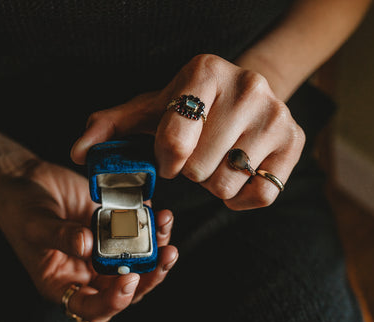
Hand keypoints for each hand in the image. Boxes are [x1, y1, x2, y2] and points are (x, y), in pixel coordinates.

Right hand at [0, 159, 177, 321]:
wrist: (24, 179)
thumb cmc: (19, 209)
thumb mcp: (35, 225)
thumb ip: (60, 236)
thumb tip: (87, 245)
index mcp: (64, 284)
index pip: (93, 308)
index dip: (114, 301)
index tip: (129, 280)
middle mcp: (88, 273)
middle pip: (126, 289)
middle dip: (149, 275)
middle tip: (165, 256)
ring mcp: (103, 251)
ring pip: (138, 263)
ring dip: (157, 249)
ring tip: (165, 226)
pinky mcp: (113, 228)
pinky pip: (138, 234)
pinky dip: (151, 226)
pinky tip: (158, 213)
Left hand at [71, 54, 304, 209]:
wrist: (245, 93)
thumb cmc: (189, 106)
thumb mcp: (148, 109)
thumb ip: (109, 127)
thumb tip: (78, 153)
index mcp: (204, 71)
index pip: (174, 139)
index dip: (166, 159)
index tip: (169, 158)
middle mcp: (247, 86)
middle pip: (200, 169)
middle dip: (190, 173)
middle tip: (196, 157)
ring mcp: (275, 115)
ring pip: (227, 184)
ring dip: (213, 185)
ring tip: (215, 163)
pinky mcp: (295, 142)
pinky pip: (261, 195)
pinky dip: (240, 198)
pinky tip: (234, 179)